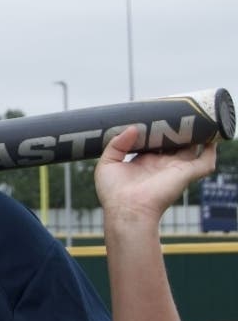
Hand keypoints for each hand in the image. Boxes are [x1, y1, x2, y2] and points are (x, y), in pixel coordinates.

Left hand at [95, 126, 217, 224]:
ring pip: (192, 149)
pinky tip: (213, 137)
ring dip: (196, 135)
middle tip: (179, 110)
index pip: (155, 143)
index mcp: (144, 163)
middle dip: (178, 129)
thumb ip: (117, 143)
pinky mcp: (186, 175)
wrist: (127, 210)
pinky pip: (205, 162)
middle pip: (175, 143)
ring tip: (199, 117)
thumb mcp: (107, 164)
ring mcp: (175, 169)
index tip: (157, 114)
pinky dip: (212, 151)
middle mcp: (162, 165)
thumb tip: (133, 128)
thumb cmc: (114, 193)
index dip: (158, 130)